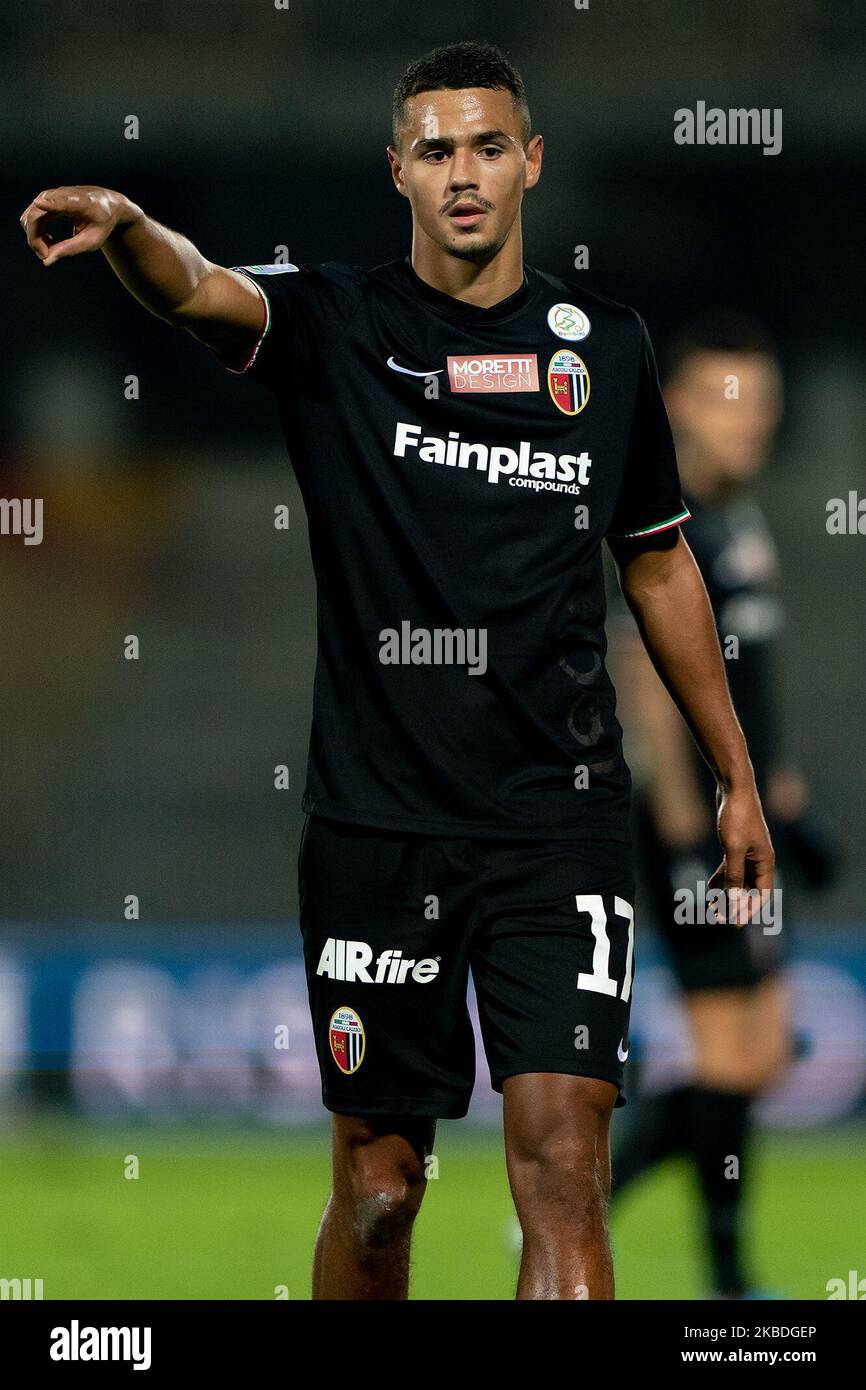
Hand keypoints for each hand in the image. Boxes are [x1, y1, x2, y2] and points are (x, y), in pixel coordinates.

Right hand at [20, 185, 138, 266]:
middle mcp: (62, 194)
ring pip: (30, 216)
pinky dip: (36, 232)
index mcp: (81, 203)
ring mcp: (52, 195)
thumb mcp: (92, 241)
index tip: (38, 203)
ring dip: (34, 237)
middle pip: (36, 214)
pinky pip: (32, 217)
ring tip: (50, 250)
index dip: (50, 204)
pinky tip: (49, 241)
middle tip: (45, 256)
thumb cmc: (102, 223)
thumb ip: (70, 249)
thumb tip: (46, 261)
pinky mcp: (46, 199)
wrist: (107, 203)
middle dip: (34, 239)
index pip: (63, 202)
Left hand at [707, 781, 774, 925]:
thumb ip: (734, 875)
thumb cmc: (737, 817)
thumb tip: (733, 900)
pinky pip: (730, 868)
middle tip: (719, 919)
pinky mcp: (736, 845)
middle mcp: (760, 859)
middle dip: (735, 905)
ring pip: (738, 880)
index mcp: (765, 861)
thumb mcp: (733, 848)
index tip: (736, 923)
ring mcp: (748, 852)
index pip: (762, 894)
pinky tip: (709, 888)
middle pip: (749, 890)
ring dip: (726, 894)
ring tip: (712, 908)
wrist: (734, 789)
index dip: (750, 910)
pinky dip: (721, 879)